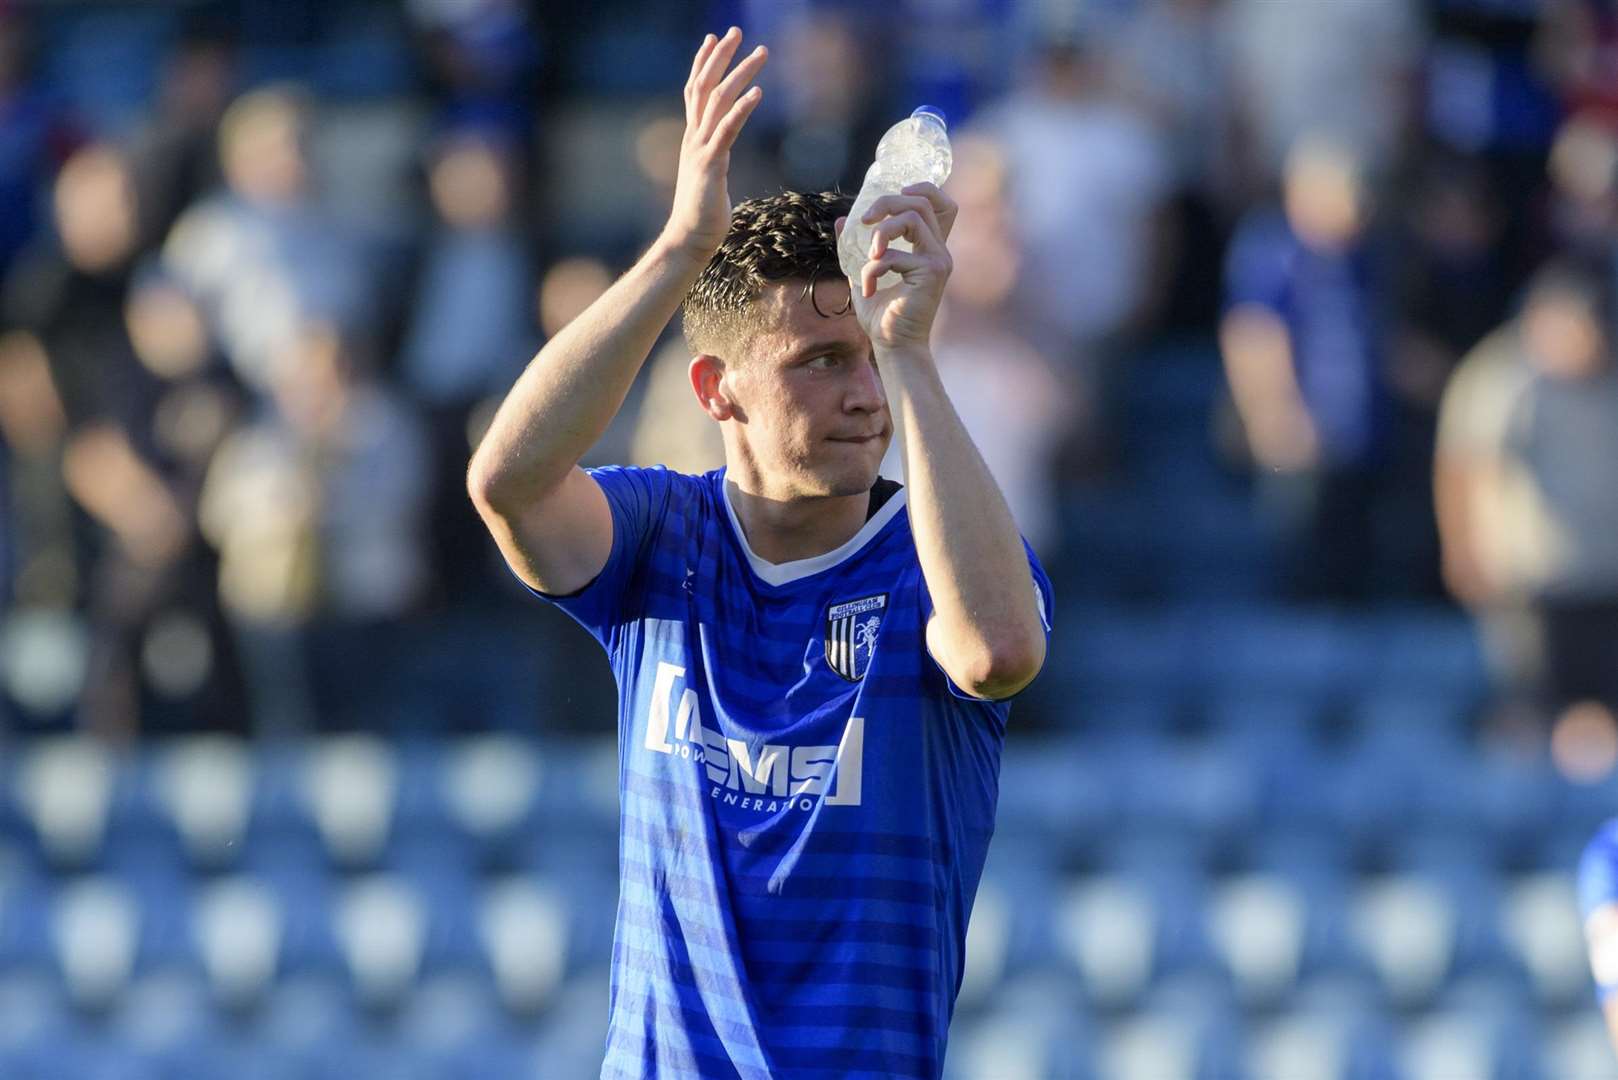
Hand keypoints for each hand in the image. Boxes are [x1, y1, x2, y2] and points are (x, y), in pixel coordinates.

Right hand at [662, 28, 766, 258]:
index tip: (713, 39)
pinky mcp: (711, 165)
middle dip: (721, 56)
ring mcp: (700, 149)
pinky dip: (742, 109)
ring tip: (760, 53)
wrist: (689, 238)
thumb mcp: (709, 175)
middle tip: (736, 31)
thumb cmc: (703, 212)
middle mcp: (693, 137)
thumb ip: (714, 156)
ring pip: (718, 101)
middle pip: (704, 86)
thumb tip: (720, 150)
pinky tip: (758, 93)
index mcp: (693, 138)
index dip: (703, 64)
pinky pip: (727, 130)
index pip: (695, 92)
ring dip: (740, 74)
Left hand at [837, 183, 956, 352]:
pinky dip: (873, 268)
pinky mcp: (932, 272)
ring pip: (912, 217)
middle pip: (921, 202)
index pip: (941, 204)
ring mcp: (939, 259)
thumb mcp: (863, 271)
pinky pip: (896, 254)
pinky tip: (868, 289)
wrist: (892, 346)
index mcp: (928, 247)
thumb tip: (841, 220)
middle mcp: (939, 250)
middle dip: (887, 203)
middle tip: (864, 220)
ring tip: (868, 255)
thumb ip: (856, 246)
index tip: (897, 194)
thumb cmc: (881, 314)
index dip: (924, 189)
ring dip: (882, 231)